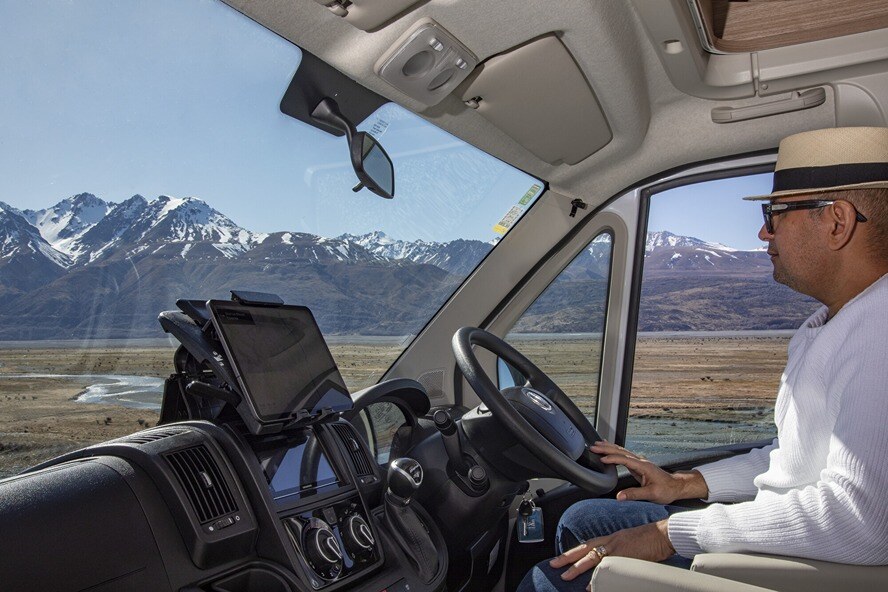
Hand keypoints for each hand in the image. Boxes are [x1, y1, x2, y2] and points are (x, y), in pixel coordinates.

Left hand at [549, 520, 674, 586]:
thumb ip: (619, 551)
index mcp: (612, 538)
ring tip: (567, 576)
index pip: (588, 544)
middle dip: (568, 557)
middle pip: (585, 548)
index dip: (574, 551)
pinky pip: (608, 567)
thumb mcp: (630, 543)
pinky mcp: (626, 556)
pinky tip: (591, 585)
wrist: (664, 533)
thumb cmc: (651, 539)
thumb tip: (610, 563)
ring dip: (578, 568)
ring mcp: (618, 548)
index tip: (561, 557)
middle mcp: (612, 541)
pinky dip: (598, 576)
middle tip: (554, 565)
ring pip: (593, 557)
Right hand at [590, 441, 707, 503]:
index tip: (601, 459)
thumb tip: (619, 497)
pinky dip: (615, 451)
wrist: (676, 486)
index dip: (612, 459)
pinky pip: (624, 455)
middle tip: (594, 447)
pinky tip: (610, 449)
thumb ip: (634, 494)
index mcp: (643, 466)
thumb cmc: (667, 490)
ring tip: (597, 444)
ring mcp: (639, 462)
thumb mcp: (652, 494)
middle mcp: (640, 461)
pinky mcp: (638, 465)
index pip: (625, 460)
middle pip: (621, 452)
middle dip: (607, 448)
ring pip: (622, 451)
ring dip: (609, 447)